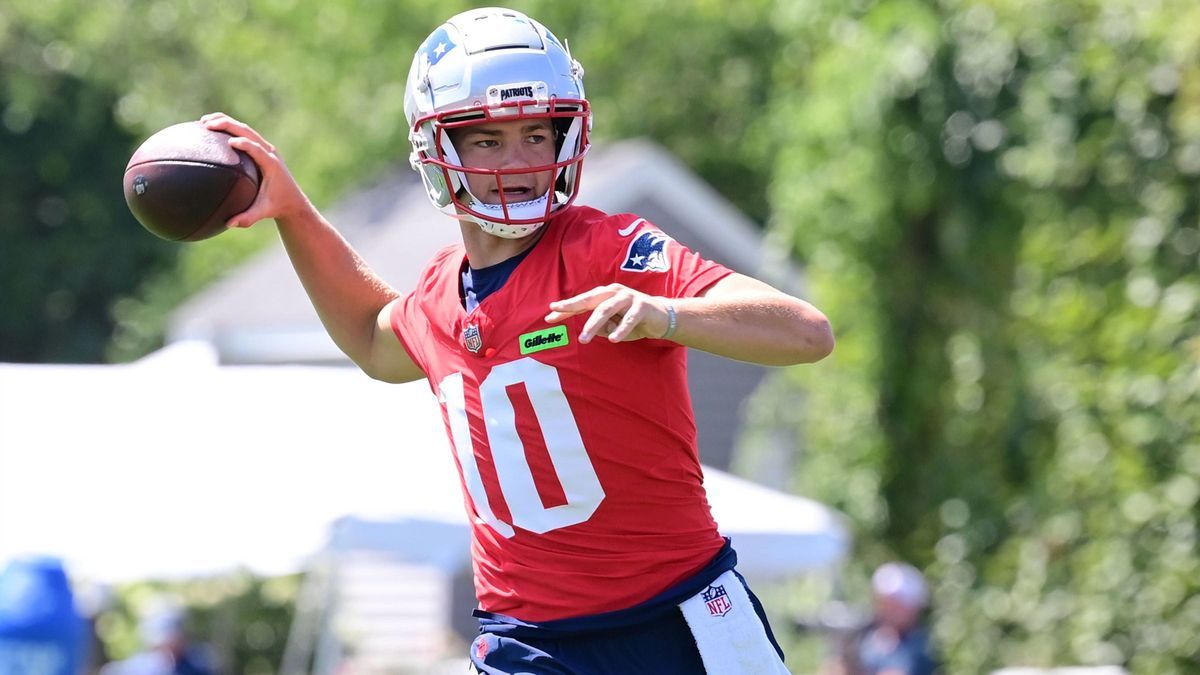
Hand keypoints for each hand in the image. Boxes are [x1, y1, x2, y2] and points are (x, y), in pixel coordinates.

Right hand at [200, 112, 312, 228]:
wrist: (292, 200)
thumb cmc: (277, 206)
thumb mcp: (263, 212)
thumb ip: (247, 218)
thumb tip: (229, 224)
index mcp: (271, 165)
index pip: (257, 149)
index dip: (245, 144)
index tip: (230, 142)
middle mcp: (269, 152)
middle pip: (248, 132)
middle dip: (228, 125)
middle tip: (207, 124)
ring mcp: (265, 148)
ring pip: (245, 128)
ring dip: (226, 122)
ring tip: (204, 121)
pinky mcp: (261, 148)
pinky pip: (244, 133)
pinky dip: (228, 128)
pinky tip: (210, 128)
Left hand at [545, 284, 672, 343]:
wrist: (663, 317)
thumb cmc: (633, 320)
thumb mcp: (612, 326)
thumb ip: (599, 327)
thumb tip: (588, 332)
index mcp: (605, 296)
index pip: (582, 302)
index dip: (565, 309)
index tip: (549, 316)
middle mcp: (614, 292)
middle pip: (590, 300)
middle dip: (572, 306)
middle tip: (556, 314)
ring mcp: (628, 297)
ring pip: (606, 309)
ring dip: (593, 324)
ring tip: (584, 339)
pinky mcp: (642, 306)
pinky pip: (629, 319)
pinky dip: (620, 329)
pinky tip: (613, 339)